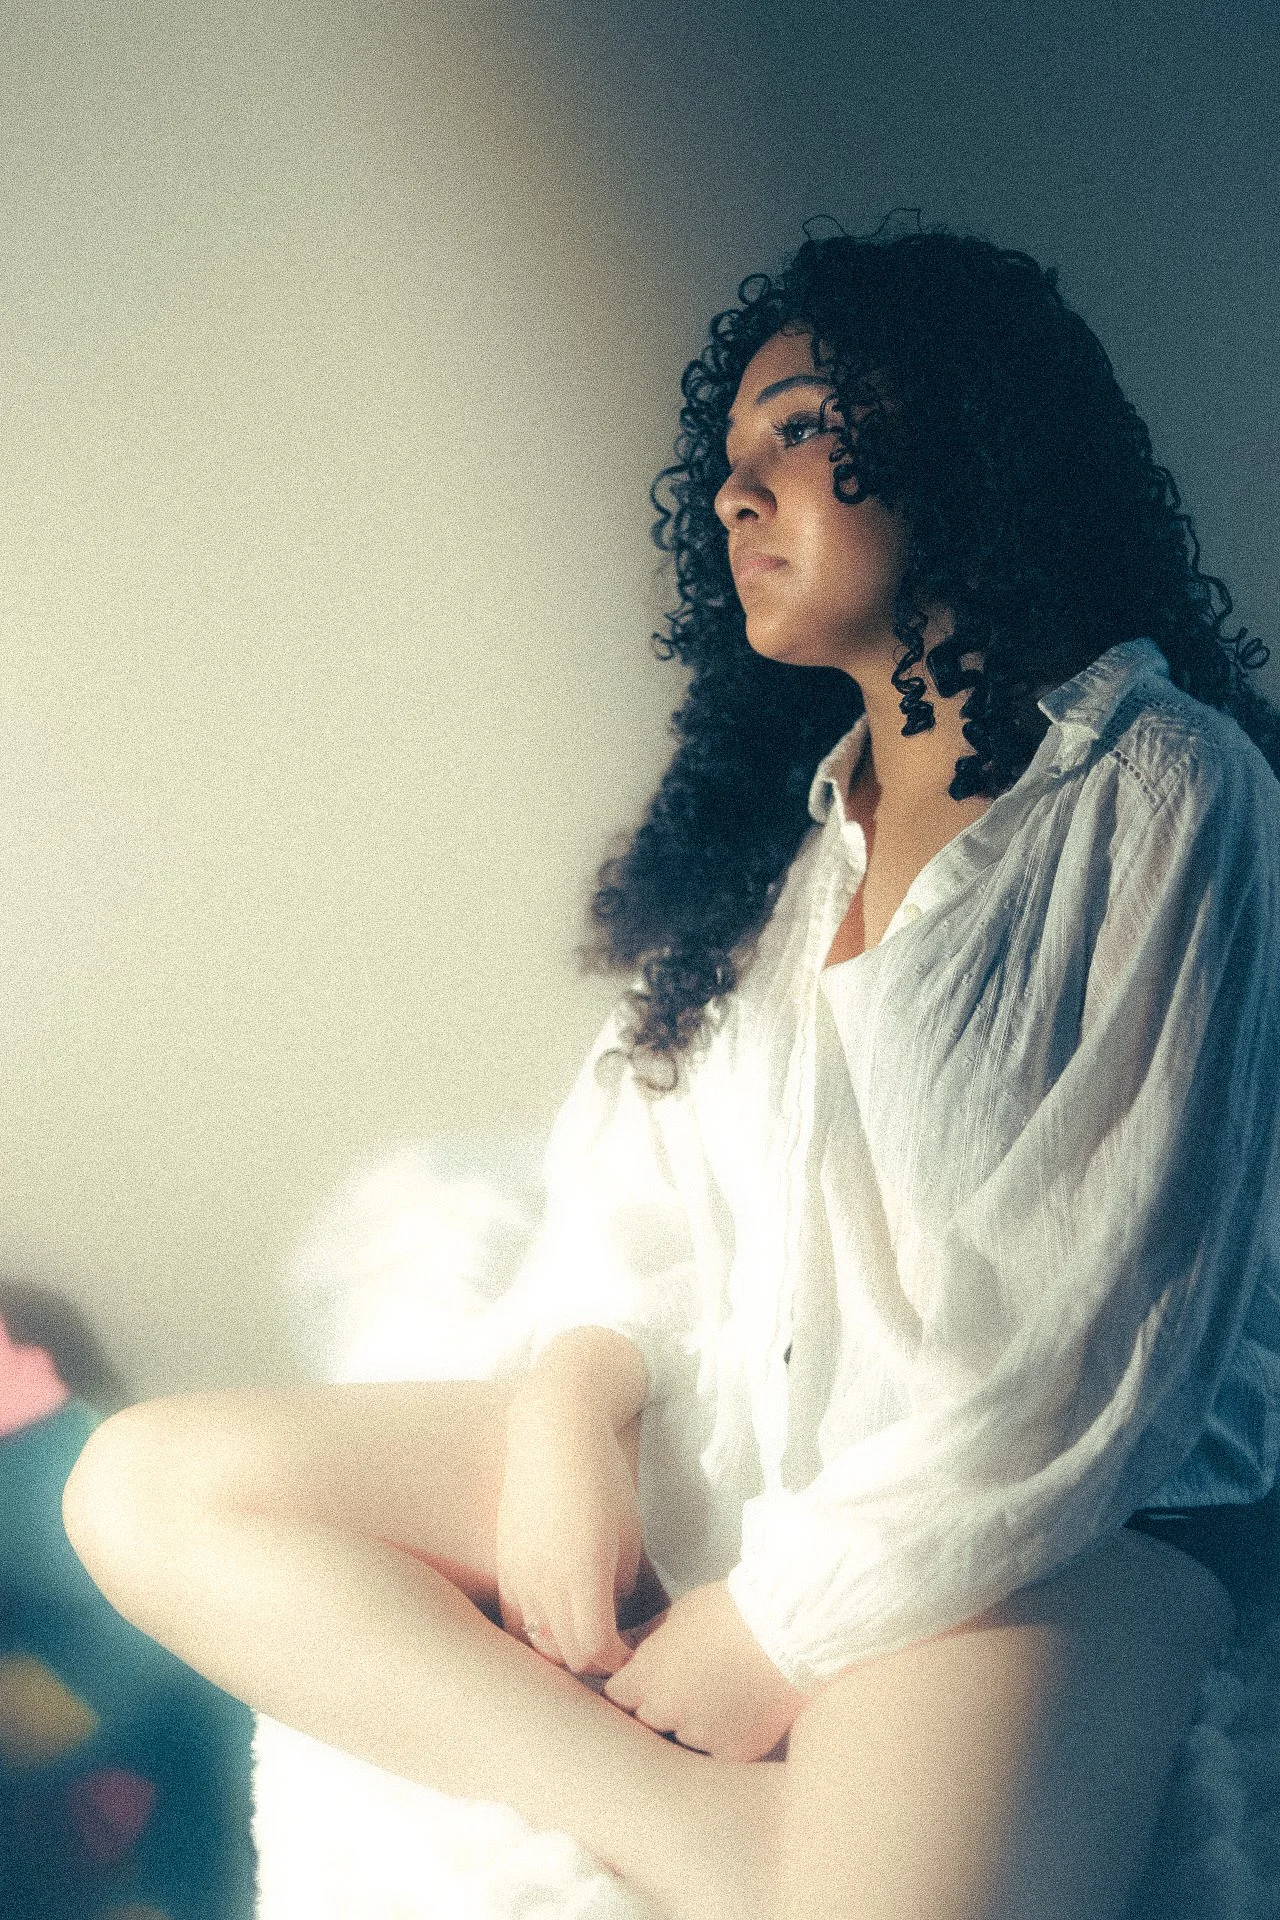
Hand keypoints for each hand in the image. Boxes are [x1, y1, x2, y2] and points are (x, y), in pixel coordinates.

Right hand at [495, 1379, 645, 1676]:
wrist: (552, 1433)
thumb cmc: (603, 1478)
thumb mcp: (627, 1533)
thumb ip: (619, 1586)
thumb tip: (613, 1623)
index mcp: (583, 1571)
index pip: (593, 1649)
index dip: (616, 1660)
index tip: (632, 1652)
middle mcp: (545, 1579)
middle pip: (565, 1655)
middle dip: (594, 1661)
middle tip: (615, 1649)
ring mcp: (518, 1573)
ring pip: (536, 1642)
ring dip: (562, 1649)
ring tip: (585, 1635)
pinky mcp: (504, 1564)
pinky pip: (514, 1619)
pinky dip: (536, 1631)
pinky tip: (555, 1621)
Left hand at [602, 1580, 805, 1760]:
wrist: (788, 1628)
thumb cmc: (731, 1611)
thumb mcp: (678, 1614)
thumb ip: (647, 1642)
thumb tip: (626, 1653)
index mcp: (646, 1675)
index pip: (617, 1698)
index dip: (631, 1689)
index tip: (646, 1683)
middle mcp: (666, 1711)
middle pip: (646, 1722)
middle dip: (660, 1708)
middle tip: (689, 1688)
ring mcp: (700, 1736)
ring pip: (683, 1740)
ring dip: (694, 1726)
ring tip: (722, 1696)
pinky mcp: (733, 1753)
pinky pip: (718, 1753)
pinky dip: (726, 1738)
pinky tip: (743, 1711)